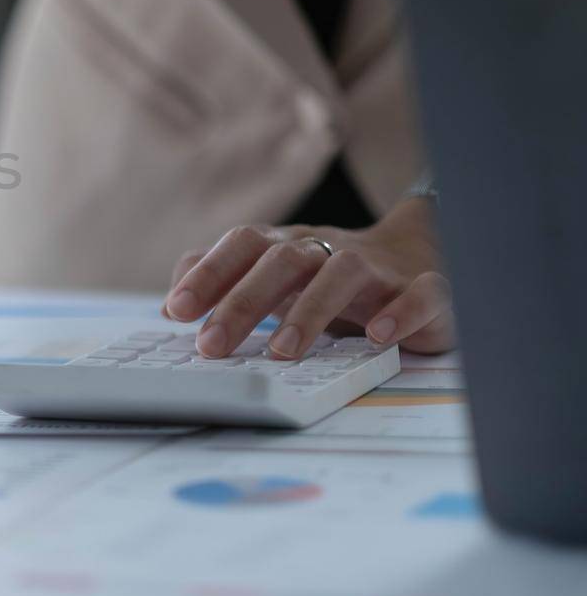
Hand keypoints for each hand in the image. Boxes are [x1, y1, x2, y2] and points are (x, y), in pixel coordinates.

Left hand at [163, 198, 454, 358]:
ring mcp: (378, 267)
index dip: (210, 274)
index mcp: (288, 245)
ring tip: (282, 350)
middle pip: (282, 261)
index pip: (243, 245)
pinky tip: (377, 335)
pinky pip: (419, 293)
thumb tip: (170, 303)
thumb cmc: (329, 277)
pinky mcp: (426, 288)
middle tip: (211, 346)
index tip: (177, 311)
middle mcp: (328, 249)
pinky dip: (400, 312)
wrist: (420, 258)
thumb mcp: (274, 277)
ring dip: (310, 309)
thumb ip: (222, 283)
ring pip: (343, 273)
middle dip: (243, 302)